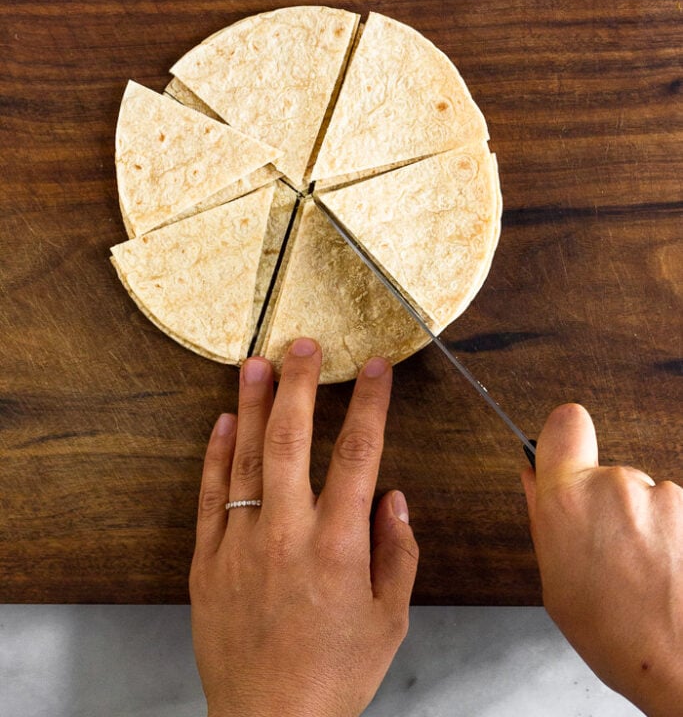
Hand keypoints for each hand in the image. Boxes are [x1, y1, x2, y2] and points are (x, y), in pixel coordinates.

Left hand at [190, 338, 418, 716]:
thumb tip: (393, 496)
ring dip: (252, 404)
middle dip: (299, 383)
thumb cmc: (333, 674)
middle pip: (293, 439)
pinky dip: (216, 455)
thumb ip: (398, 552)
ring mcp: (242, 544)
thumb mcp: (390, 620)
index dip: (369, 403)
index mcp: (339, 546)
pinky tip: (223, 422)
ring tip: (256, 362)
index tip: (375, 367)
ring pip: (247, 457)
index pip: (360, 453)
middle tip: (302, 344)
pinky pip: (211, 496)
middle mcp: (288, 534)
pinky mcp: (208, 562)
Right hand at [522, 404, 682, 716]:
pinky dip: (670, 537)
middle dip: (605, 504)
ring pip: (642, 496)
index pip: (566, 423)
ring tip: (642, 573)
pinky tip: (666, 573)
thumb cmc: (616, 636)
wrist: (682, 666)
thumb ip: (543, 517)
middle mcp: (614, 485)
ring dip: (641, 524)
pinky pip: (672, 513)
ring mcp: (661, 496)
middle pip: (604, 473)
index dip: (564, 436)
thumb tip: (533, 476)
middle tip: (607, 553)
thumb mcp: (555, 581)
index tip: (564, 455)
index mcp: (567, 498)